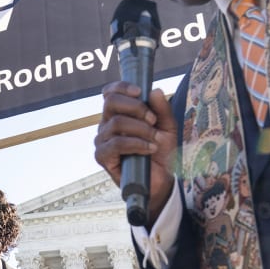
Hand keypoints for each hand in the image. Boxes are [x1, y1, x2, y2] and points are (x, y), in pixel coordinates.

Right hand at [93, 82, 177, 226]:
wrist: (160, 180)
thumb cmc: (160, 152)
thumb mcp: (167, 127)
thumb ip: (162, 109)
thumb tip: (154, 90)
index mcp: (118, 114)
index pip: (110, 93)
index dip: (122, 87)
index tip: (140, 91)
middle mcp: (106, 125)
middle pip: (110, 103)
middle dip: (136, 108)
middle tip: (153, 120)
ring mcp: (102, 141)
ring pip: (116, 123)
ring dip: (141, 129)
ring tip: (155, 139)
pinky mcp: (103, 157)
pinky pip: (117, 144)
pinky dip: (136, 144)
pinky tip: (149, 149)